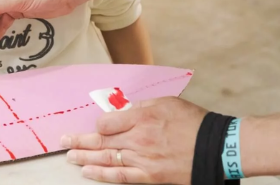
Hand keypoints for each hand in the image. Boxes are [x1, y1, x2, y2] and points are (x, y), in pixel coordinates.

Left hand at [62, 97, 207, 183]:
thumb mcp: (166, 103)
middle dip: (79, 141)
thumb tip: (121, 111)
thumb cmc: (193, 123)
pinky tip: (88, 172)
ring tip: (70, 156)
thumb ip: (140, 107)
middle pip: (101, 140)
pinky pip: (119, 176)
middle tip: (63, 141)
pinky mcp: (149, 176)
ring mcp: (142, 159)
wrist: (216, 147)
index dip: (99, 124)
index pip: (107, 122)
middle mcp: (138, 138)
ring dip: (85, 157)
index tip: (97, 126)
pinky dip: (101, 175)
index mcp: (142, 117)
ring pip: (105, 158)